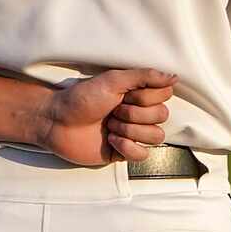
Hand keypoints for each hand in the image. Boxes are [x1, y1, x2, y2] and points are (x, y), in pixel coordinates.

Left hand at [32, 68, 178, 166]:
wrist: (56, 121)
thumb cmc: (80, 98)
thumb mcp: (112, 80)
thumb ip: (144, 76)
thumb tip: (174, 76)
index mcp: (138, 95)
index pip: (165, 96)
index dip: (146, 97)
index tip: (124, 95)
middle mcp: (138, 114)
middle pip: (162, 116)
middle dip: (134, 114)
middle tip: (112, 111)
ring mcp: (132, 134)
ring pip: (156, 136)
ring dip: (130, 130)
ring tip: (109, 126)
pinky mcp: (123, 152)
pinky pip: (143, 155)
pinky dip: (127, 147)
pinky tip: (110, 141)